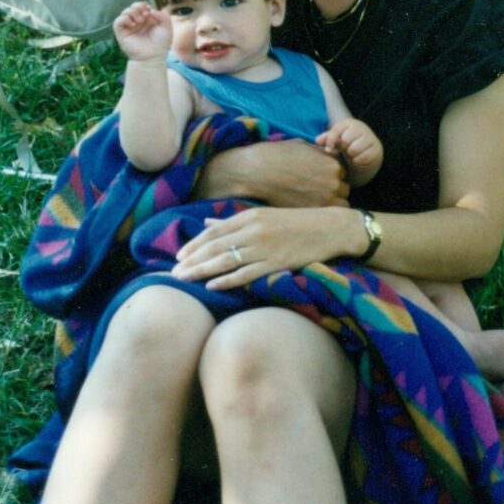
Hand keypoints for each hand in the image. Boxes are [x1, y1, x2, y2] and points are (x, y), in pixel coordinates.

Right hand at [114, 1, 171, 61]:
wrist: (153, 56)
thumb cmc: (160, 44)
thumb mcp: (166, 27)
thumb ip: (163, 15)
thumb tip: (150, 10)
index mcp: (146, 19)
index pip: (141, 5)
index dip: (144, 5)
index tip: (150, 12)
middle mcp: (136, 22)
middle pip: (132, 6)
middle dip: (138, 6)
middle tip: (145, 15)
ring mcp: (128, 27)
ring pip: (125, 11)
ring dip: (133, 12)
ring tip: (140, 21)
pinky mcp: (121, 33)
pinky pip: (117, 21)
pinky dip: (125, 19)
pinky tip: (133, 25)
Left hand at [171, 205, 358, 288]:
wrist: (329, 229)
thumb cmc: (295, 223)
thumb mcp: (262, 217)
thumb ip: (233, 222)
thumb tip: (206, 223)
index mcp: (249, 216)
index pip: (214, 232)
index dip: (194, 245)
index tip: (178, 257)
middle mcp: (254, 230)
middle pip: (216, 247)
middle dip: (193, 260)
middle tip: (174, 273)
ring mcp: (265, 247)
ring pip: (227, 260)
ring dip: (203, 271)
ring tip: (186, 280)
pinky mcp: (276, 263)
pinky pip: (247, 273)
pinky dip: (228, 280)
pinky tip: (212, 286)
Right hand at [192, 139, 349, 205]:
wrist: (256, 171)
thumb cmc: (278, 155)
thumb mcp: (304, 146)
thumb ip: (323, 153)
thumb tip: (334, 156)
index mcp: (333, 165)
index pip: (343, 173)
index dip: (332, 175)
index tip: (320, 177)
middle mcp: (333, 183)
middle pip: (343, 190)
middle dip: (333, 189)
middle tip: (315, 189)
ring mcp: (323, 201)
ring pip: (338, 206)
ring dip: (329, 203)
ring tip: (311, 199)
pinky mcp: (311, 214)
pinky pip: (325, 217)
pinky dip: (319, 214)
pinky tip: (305, 206)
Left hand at [316, 117, 381, 167]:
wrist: (368, 152)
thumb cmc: (348, 144)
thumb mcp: (337, 139)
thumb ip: (327, 138)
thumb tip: (316, 140)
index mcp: (349, 123)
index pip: (337, 130)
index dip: (330, 141)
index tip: (328, 149)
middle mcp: (361, 127)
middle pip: (345, 141)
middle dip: (343, 148)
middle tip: (346, 149)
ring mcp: (370, 138)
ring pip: (353, 150)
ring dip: (350, 155)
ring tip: (352, 154)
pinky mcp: (376, 149)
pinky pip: (361, 158)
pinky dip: (357, 161)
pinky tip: (359, 158)